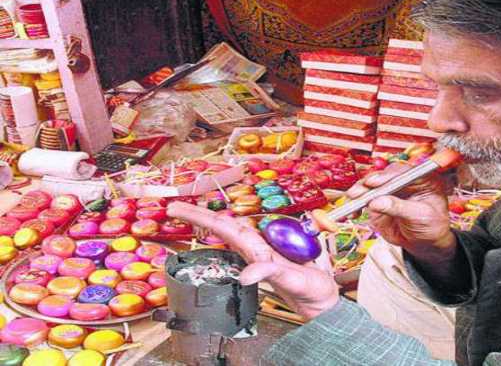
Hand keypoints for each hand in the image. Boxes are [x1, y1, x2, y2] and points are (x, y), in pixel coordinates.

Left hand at [167, 202, 338, 319]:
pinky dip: (250, 224)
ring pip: (238, 228)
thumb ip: (267, 274)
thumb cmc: (306, 291)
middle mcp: (256, 248)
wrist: (322, 299)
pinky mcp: (281, 248)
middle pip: (223, 227)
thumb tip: (244, 276)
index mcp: (255, 251)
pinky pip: (264, 231)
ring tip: (193, 211)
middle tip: (174, 206)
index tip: (176, 210)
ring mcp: (266, 248)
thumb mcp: (289, 281)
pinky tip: (242, 221)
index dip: (200, 217)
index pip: (222, 229)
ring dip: (216, 219)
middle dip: (199, 216)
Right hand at [346, 163, 455, 259]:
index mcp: (421, 178)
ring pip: (371, 185)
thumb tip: (378, 202)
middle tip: (363, 189)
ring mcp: (389, 190)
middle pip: (384, 175)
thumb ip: (400, 208)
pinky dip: (356, 204)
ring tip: (354, 197)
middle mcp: (403, 180)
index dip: (389, 175)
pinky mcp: (377, 200)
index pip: (403, 172)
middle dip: (371, 182)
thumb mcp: (421, 216)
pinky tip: (354, 211)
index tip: (377, 181)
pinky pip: (363, 199)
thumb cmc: (431, 226)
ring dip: (360, 190)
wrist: (423, 242)